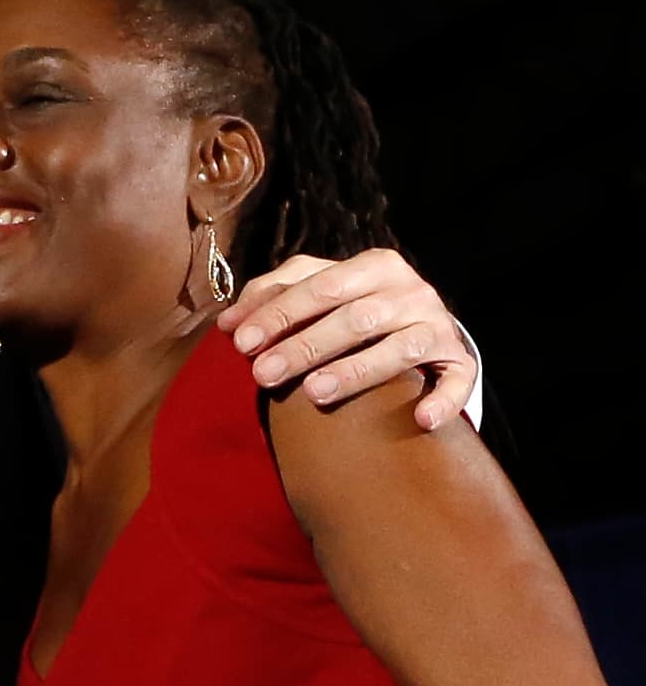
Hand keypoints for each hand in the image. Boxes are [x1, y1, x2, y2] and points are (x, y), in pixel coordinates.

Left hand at [218, 248, 474, 429]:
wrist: (420, 326)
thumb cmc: (353, 308)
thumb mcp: (316, 292)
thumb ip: (272, 297)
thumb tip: (226, 323)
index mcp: (373, 266)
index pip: (320, 287)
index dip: (278, 313)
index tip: (241, 342)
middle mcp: (411, 291)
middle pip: (355, 318)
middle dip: (304, 347)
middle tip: (263, 375)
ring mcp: (438, 325)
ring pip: (400, 347)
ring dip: (357, 371)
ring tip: (314, 393)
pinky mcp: (458, 360)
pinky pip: (455, 380)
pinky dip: (442, 399)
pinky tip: (420, 419)